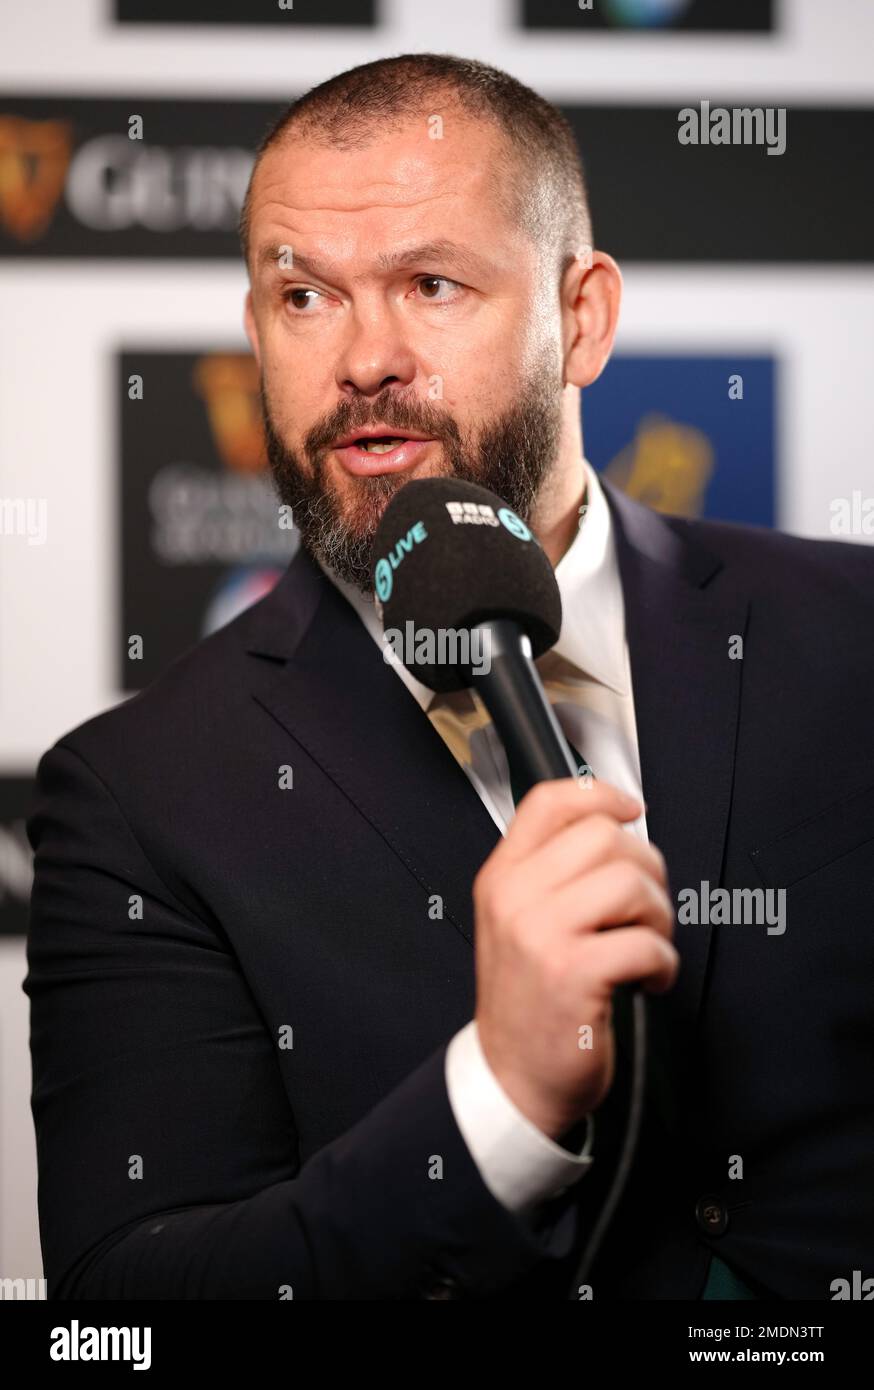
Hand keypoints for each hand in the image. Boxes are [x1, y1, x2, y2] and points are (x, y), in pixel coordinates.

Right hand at [473, 779, 676, 1138]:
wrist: (512, 1079)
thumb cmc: (527, 1004)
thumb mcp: (517, 924)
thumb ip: (550, 875)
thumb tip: (615, 831)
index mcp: (502, 878)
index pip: (548, 802)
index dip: (601, 794)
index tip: (630, 809)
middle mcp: (516, 898)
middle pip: (605, 836)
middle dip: (645, 870)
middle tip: (643, 910)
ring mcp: (541, 934)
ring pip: (631, 883)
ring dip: (657, 917)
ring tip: (644, 945)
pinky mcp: (574, 973)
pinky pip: (647, 942)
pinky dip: (663, 964)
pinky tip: (646, 980)